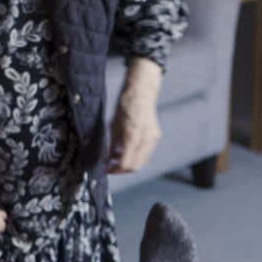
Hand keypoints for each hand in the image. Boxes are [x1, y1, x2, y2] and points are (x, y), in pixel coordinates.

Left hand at [109, 57, 163, 172]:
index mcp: (132, 137)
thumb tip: (106, 160)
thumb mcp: (112, 126)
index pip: (125, 164)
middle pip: (135, 166)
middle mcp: (145, 140)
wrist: (141, 91)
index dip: (114, 170)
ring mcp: (153, 138)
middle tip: (110, 167)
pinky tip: (125, 150)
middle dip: (122, 170)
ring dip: (129, 163)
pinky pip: (146, 153)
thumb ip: (111, 145)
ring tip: (116, 158)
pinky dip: (135, 156)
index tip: (105, 169)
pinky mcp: (156, 136)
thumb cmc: (124, 105)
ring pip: (141, 161)